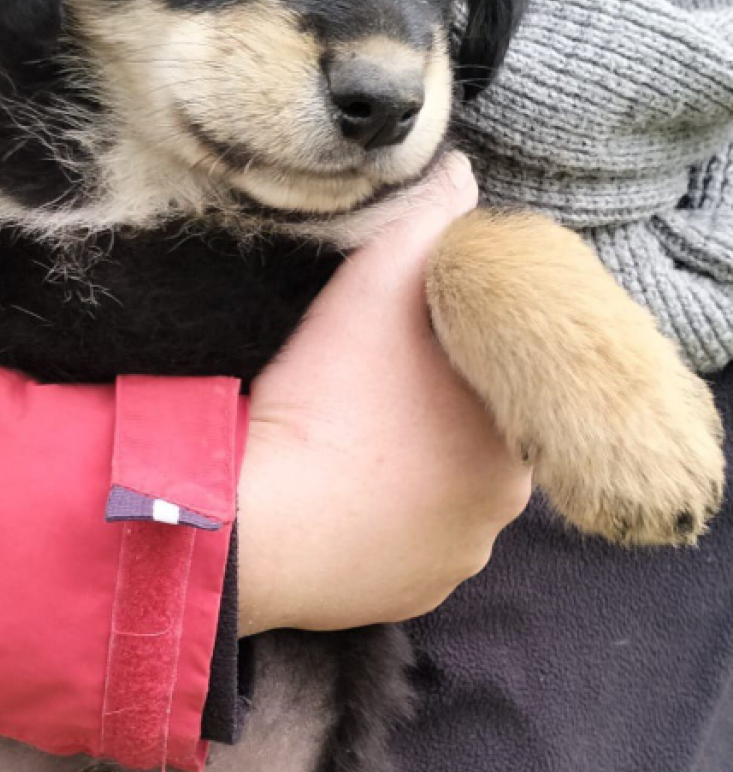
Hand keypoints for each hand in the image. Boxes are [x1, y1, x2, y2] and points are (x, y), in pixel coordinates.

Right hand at [237, 153, 532, 634]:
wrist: (255, 525)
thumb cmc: (326, 402)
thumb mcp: (375, 287)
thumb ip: (426, 221)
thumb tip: (459, 175)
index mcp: (516, 435)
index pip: (499, 377)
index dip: (452, 348)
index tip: (401, 336)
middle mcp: (500, 510)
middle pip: (470, 438)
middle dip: (429, 410)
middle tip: (364, 384)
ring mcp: (450, 562)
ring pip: (435, 496)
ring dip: (403, 469)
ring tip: (341, 437)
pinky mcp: (402, 597)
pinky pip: (398, 546)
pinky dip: (373, 520)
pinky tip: (333, 491)